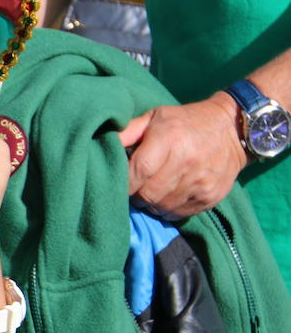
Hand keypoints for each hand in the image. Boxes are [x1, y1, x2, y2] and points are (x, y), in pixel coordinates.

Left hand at [118, 95, 246, 219]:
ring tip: (152, 190)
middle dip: (134, 195)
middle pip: (146, 195)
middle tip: (135, 187)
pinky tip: (168, 195)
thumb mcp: (156, 117)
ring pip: (160, 208)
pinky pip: (178, 214)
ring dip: (151, 203)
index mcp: (168, 140)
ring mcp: (200, 182)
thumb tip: (99, 142)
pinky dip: (168, 209)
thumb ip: (128, 132)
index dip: (123, 183)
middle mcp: (186, 163)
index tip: (117, 182)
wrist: (233, 128)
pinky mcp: (210, 196)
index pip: (137, 173)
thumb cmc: (185, 122)